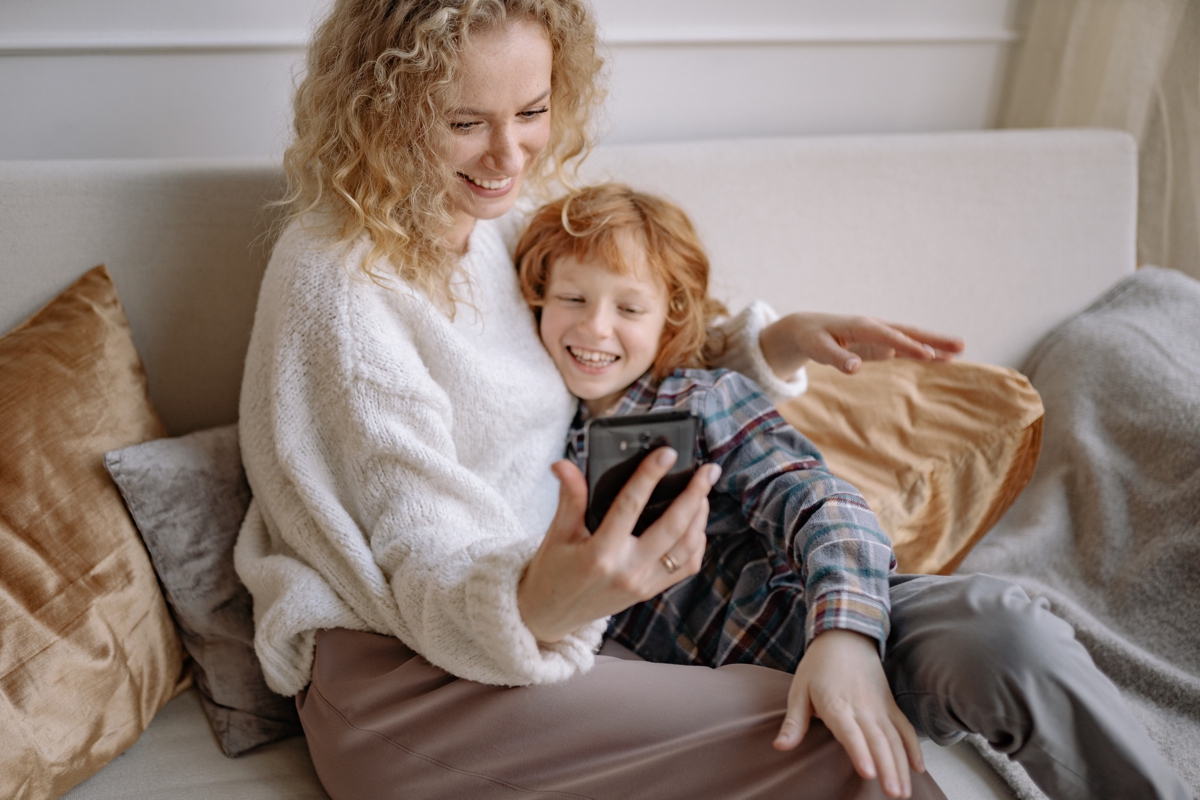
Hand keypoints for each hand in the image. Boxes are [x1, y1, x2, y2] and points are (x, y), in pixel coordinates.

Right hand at [517, 450, 720, 642]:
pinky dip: (697, 543)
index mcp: (600, 553)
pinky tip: (696, 523)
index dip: (649, 476)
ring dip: (700, 518)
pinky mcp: (650, 592)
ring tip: (703, 492)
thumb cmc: (552, 571)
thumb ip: (569, 497)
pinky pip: (686, 568)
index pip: (630, 506)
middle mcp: (627, 571)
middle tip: (708, 470)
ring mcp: (643, 585)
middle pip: (672, 528)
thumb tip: (564, 464)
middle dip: (694, 495)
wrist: (550, 615)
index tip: (666, 453)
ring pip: (686, 548)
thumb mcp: (556, 533)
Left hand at [760, 313, 964, 377]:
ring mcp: (880, 336)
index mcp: (861, 326)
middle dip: (934, 340)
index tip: (928, 356)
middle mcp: (875, 328)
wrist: (807, 329)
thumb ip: (836, 358)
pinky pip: (905, 348)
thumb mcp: (818, 348)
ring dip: (934, 346)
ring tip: (959, 351)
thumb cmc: (811, 338)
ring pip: (911, 339)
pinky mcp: (880, 345)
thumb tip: (855, 368)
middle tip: (961, 345)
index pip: (889, 336)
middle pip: (909, 333)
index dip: (908, 345)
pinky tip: (940, 360)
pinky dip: (922, 353)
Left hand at [774, 630, 924, 798]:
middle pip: (877, 741)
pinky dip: (913, 748)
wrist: (845, 636)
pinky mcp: (890, 705)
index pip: (850, 732)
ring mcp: (880, 706)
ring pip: (894, 739)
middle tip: (893, 795)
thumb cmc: (817, 666)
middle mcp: (862, 707)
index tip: (868, 773)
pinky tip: (918, 769)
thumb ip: (794, 722)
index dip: (859, 752)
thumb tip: (780, 746)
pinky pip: (905, 728)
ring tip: (903, 792)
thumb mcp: (799, 689)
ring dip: (901, 766)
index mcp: (836, 704)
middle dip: (887, 769)